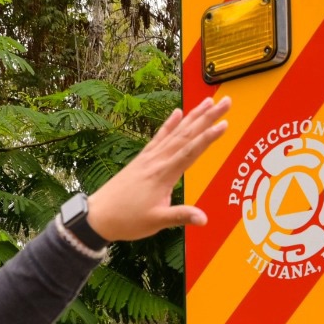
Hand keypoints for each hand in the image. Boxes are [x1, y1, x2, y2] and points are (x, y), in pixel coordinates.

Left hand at [85, 95, 231, 242]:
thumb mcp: (155, 222)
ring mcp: (148, 158)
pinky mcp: (141, 160)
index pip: (190, 151)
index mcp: (163, 175)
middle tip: (226, 102)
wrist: (97, 216)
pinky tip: (177, 113)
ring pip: (175, 133)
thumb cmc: (126, 220)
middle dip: (207, 118)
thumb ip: (180, 217)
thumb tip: (204, 219)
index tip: (224, 124)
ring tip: (208, 102)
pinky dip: (168, 125)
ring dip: (193, 116)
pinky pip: (158, 138)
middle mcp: (157, 161)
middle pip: (186, 135)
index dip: (208, 137)